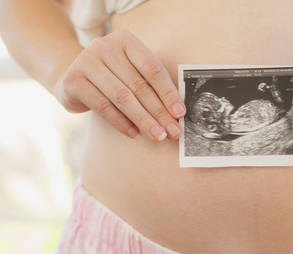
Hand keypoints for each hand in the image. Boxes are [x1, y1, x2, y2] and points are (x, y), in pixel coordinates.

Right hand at [53, 30, 185, 140]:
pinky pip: (103, 106)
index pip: (152, 69)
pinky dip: (121, 122)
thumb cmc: (113, 75)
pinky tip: (134, 134)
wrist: (74, 76)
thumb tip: (177, 113)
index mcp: (126, 40)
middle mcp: (105, 46)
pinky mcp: (74, 81)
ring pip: (122, 97)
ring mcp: (86, 62)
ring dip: (143, 120)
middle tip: (172, 131)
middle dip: (159, 112)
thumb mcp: (132, 71)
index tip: (180, 113)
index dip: (168, 93)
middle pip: (138, 85)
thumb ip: (152, 85)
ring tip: (157, 135)